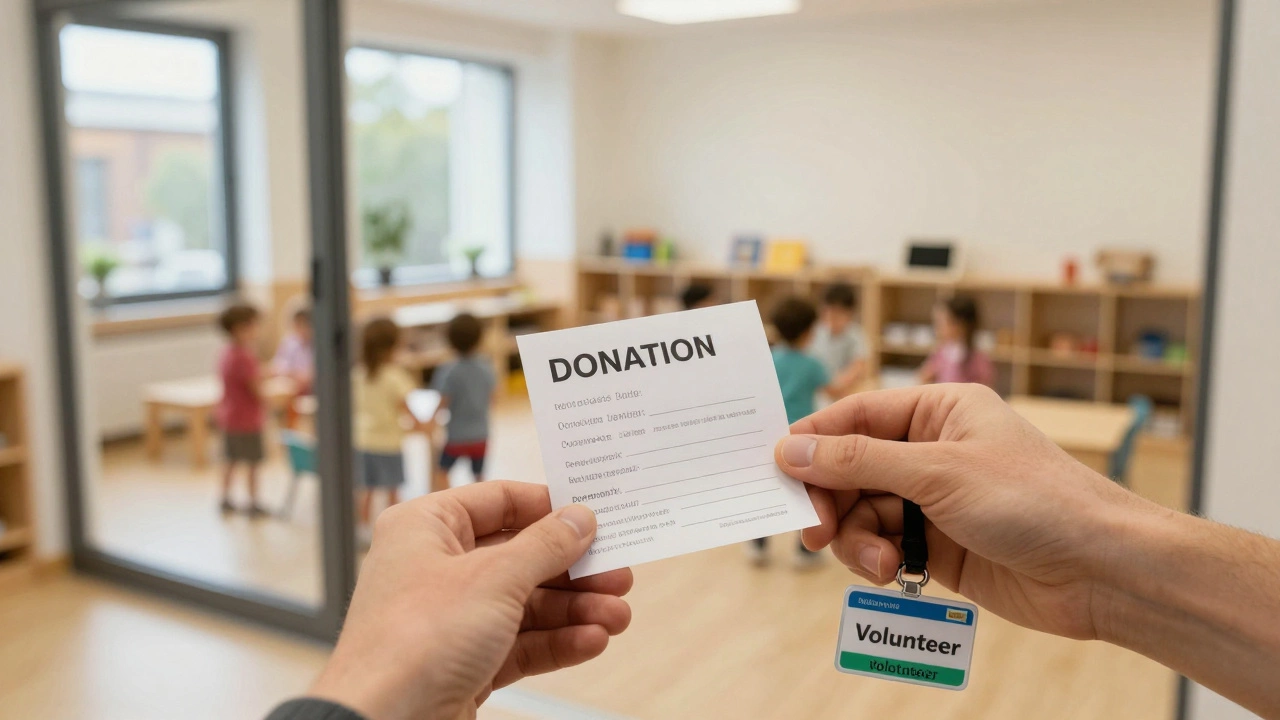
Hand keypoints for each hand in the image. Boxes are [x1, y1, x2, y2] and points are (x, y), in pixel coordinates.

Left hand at [308, 482, 632, 719]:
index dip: (548, 507)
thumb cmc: (413, 642)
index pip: (498, 500)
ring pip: (527, 603)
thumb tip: (578, 519)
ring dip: (575, 609)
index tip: (593, 514)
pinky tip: (592, 640)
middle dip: (574, 569)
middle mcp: (436, 568)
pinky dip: (558, 641)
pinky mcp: (465, 662)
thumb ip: (545, 546)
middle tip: (618, 572)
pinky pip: (521, 642)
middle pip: (521, 556)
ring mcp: (451, 618)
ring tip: (617, 615)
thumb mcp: (493, 580)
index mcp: (426, 528)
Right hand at [776, 384, 1151, 640]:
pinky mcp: (940, 547)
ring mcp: (935, 500)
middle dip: (831, 500)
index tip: (776, 469)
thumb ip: (858, 460)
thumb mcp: (938, 471)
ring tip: (875, 562)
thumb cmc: (1036, 502)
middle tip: (813, 531)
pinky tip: (892, 572)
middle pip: (852, 468)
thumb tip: (791, 449)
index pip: (857, 416)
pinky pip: (884, 546)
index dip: (814, 441)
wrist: (1101, 571)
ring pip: (863, 513)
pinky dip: (877, 560)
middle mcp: (933, 451)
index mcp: (939, 411)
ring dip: (856, 538)